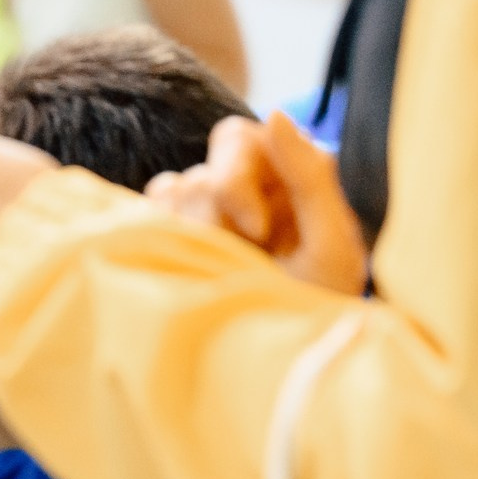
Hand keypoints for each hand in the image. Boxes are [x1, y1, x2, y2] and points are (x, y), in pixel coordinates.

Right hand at [144, 114, 366, 295]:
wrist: (281, 367)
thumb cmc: (316, 310)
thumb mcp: (331, 244)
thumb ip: (311, 174)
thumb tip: (273, 112)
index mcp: (284, 177)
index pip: (237, 138)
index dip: (236, 179)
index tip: (256, 231)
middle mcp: (242, 189)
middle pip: (201, 167)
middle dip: (214, 214)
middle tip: (235, 258)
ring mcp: (203, 215)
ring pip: (170, 192)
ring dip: (191, 233)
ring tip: (218, 273)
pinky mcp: (170, 240)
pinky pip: (146, 216)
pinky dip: (161, 239)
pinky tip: (187, 272)